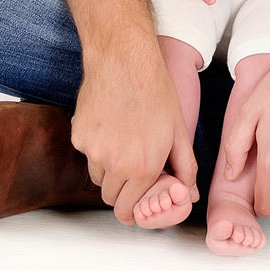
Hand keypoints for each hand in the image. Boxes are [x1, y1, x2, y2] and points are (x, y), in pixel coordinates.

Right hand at [70, 56, 197, 225]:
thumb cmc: (154, 89)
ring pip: (98, 174)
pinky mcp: (79, 135)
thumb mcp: (178, 128)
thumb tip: (190, 194)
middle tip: (132, 163)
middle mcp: (116, 164)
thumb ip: (185, 167)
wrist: (124, 59)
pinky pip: (86, 152)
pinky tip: (109, 121)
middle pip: (110, 196)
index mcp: (143, 167)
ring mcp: (94, 150)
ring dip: (107, 166)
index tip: (133, 199)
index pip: (126, 211)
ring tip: (123, 136)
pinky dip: (95, 144)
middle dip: (121, 187)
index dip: (131, 207)